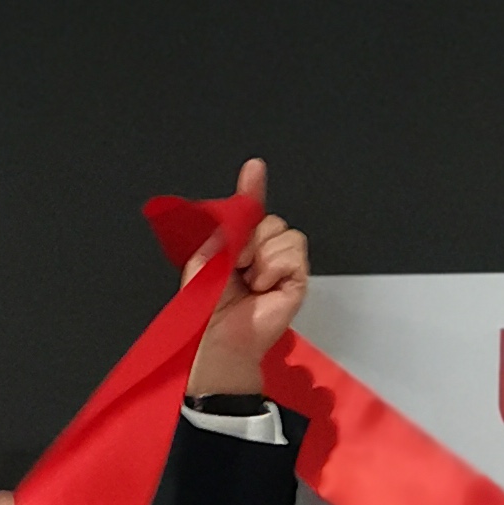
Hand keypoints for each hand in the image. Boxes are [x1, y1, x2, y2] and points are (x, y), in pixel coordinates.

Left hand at [189, 156, 309, 394]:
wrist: (219, 336)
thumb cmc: (209, 307)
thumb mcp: (206, 258)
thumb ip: (224, 227)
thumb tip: (242, 199)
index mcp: (238, 246)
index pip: (250, 211)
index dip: (253, 188)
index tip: (254, 168)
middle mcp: (263, 253)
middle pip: (270, 220)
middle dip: (251, 237)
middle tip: (236, 264)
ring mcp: (282, 266)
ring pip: (284, 234)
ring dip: (261, 255)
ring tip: (249, 280)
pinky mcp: (297, 279)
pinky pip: (292, 253)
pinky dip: (273, 267)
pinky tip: (263, 286)